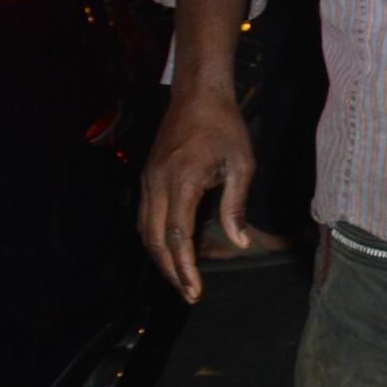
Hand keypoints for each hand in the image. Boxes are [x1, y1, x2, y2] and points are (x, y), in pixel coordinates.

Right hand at [137, 89, 255, 304]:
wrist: (198, 94)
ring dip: (161, 258)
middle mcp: (158, 183)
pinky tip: (171, 249)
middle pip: (155, 240)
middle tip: (189, 293)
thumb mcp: (242, 164)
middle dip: (171, 271)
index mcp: (182, 180)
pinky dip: (155, 239)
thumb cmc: (224, 126)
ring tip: (181, 278)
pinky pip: (146, 216)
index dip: (184, 266)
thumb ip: (236, 205)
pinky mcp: (148, 177)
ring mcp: (149, 180)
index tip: (193, 290)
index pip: (177, 235)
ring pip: (145, 230)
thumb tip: (238, 243)